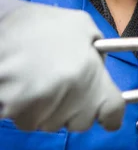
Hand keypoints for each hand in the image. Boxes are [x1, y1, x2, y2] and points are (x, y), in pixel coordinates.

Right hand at [0, 1, 124, 131]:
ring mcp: (40, 107)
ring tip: (41, 81)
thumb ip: (100, 52)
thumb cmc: (41, 24)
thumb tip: (102, 70)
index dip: (111, 114)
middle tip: (66, 86)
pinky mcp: (14, 111)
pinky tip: (24, 88)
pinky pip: (28, 122)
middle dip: (77, 108)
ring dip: (51, 110)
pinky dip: (28, 110)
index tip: (108, 115)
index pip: (112, 111)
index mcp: (91, 75)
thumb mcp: (83, 27)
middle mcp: (69, 96)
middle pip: (82, 122)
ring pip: (54, 124)